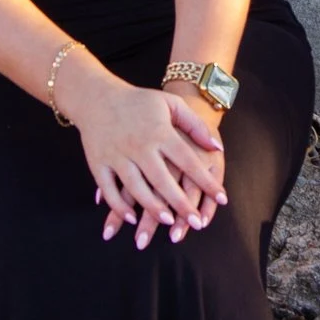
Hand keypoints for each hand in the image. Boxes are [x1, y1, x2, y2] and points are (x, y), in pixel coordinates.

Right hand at [55, 55, 225, 248]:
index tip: (222, 198)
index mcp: (160, 131)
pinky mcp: (98, 162)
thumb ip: (195, 125)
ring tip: (168, 221)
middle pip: (163, 179)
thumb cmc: (139, 101)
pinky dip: (118, 205)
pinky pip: (108, 188)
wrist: (97, 96)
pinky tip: (131, 218)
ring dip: (152, 207)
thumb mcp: (170, 104)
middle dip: (181, 203)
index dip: (206, 181)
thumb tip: (216, 148)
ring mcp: (117, 155)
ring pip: (136, 187)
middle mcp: (139, 145)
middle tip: (196, 223)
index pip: (188, 161)